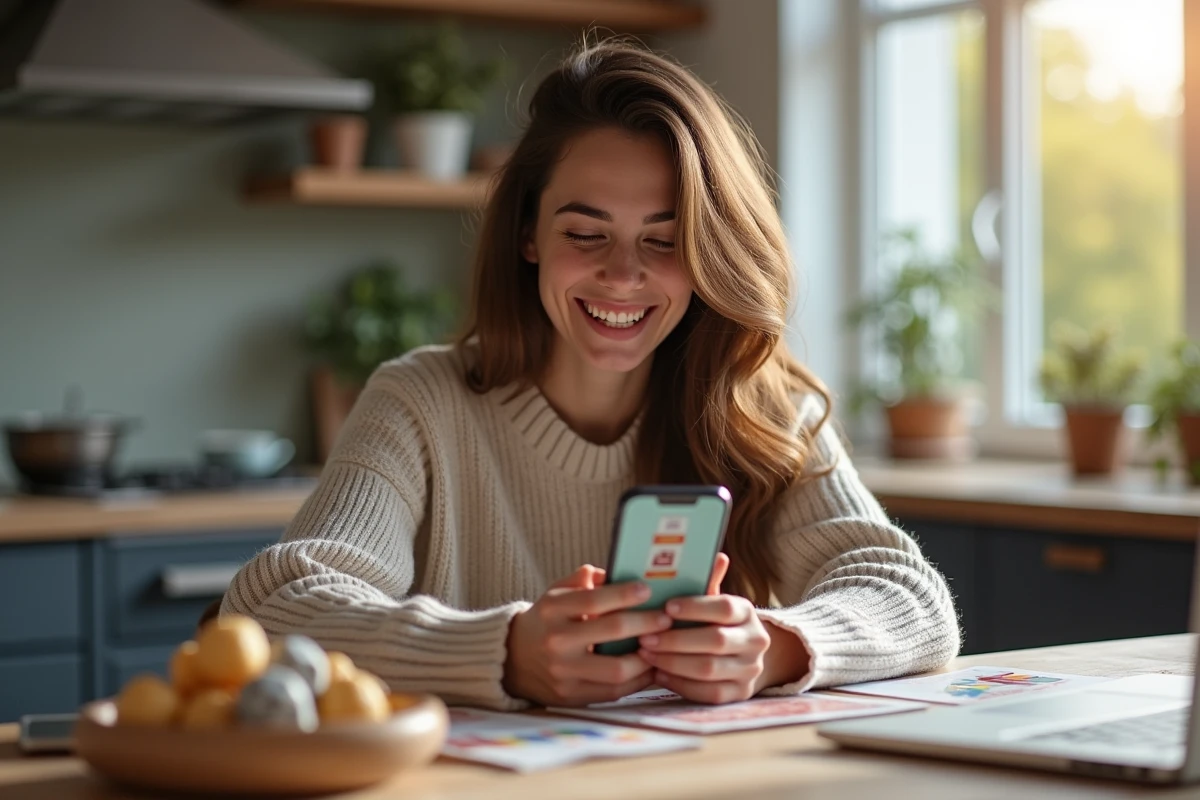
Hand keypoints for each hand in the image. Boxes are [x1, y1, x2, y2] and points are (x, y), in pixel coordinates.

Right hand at [503, 565, 674, 706]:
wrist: (513, 660)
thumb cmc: (546, 621)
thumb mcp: (556, 593)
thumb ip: (583, 579)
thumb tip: (615, 572)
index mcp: (552, 610)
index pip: (593, 599)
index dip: (624, 594)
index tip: (647, 590)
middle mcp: (557, 641)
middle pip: (611, 631)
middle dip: (645, 623)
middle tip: (666, 618)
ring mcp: (564, 672)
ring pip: (617, 669)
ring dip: (647, 657)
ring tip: (664, 645)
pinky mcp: (572, 696)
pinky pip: (614, 692)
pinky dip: (638, 680)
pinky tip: (651, 667)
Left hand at [637, 554, 809, 703]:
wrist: (744, 657)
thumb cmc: (716, 623)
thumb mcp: (712, 601)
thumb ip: (707, 581)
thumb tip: (715, 555)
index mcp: (747, 612)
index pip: (725, 607)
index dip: (695, 607)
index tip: (666, 607)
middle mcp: (755, 641)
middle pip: (715, 641)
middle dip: (675, 640)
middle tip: (644, 637)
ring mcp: (750, 670)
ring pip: (709, 670)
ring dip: (672, 662)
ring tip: (645, 654)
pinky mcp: (740, 694)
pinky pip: (708, 693)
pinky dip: (680, 683)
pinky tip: (658, 674)